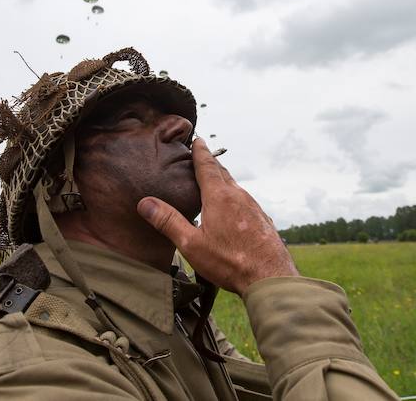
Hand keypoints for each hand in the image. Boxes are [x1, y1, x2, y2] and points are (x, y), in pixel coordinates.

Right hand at [137, 137, 297, 296]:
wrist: (270, 277)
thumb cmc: (229, 262)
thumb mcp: (191, 244)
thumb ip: (168, 222)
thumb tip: (145, 203)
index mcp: (219, 196)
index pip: (206, 166)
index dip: (199, 151)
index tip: (197, 139)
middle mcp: (238, 196)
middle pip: (222, 173)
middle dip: (211, 163)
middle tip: (201, 156)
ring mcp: (253, 207)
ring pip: (235, 187)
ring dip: (223, 180)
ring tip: (213, 181)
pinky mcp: (262, 220)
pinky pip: (245, 201)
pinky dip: (234, 197)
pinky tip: (232, 209)